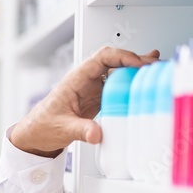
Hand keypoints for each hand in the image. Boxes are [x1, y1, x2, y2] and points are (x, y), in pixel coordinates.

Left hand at [9, 46, 160, 157]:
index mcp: (76, 79)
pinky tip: (145, 79)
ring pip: (118, 72)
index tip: (139, 64)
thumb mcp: (62, 129)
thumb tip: (97, 133)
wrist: (35, 135)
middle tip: (155, 66)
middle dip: (136, 61)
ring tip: (158, 68)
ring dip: (137, 70)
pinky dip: (132, 82)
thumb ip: (80, 131)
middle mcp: (86, 80)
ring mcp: (93, 88)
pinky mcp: (97, 98)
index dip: (123, 57)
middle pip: (115, 61)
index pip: (102, 57)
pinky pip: (117, 86)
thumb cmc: (42, 126)